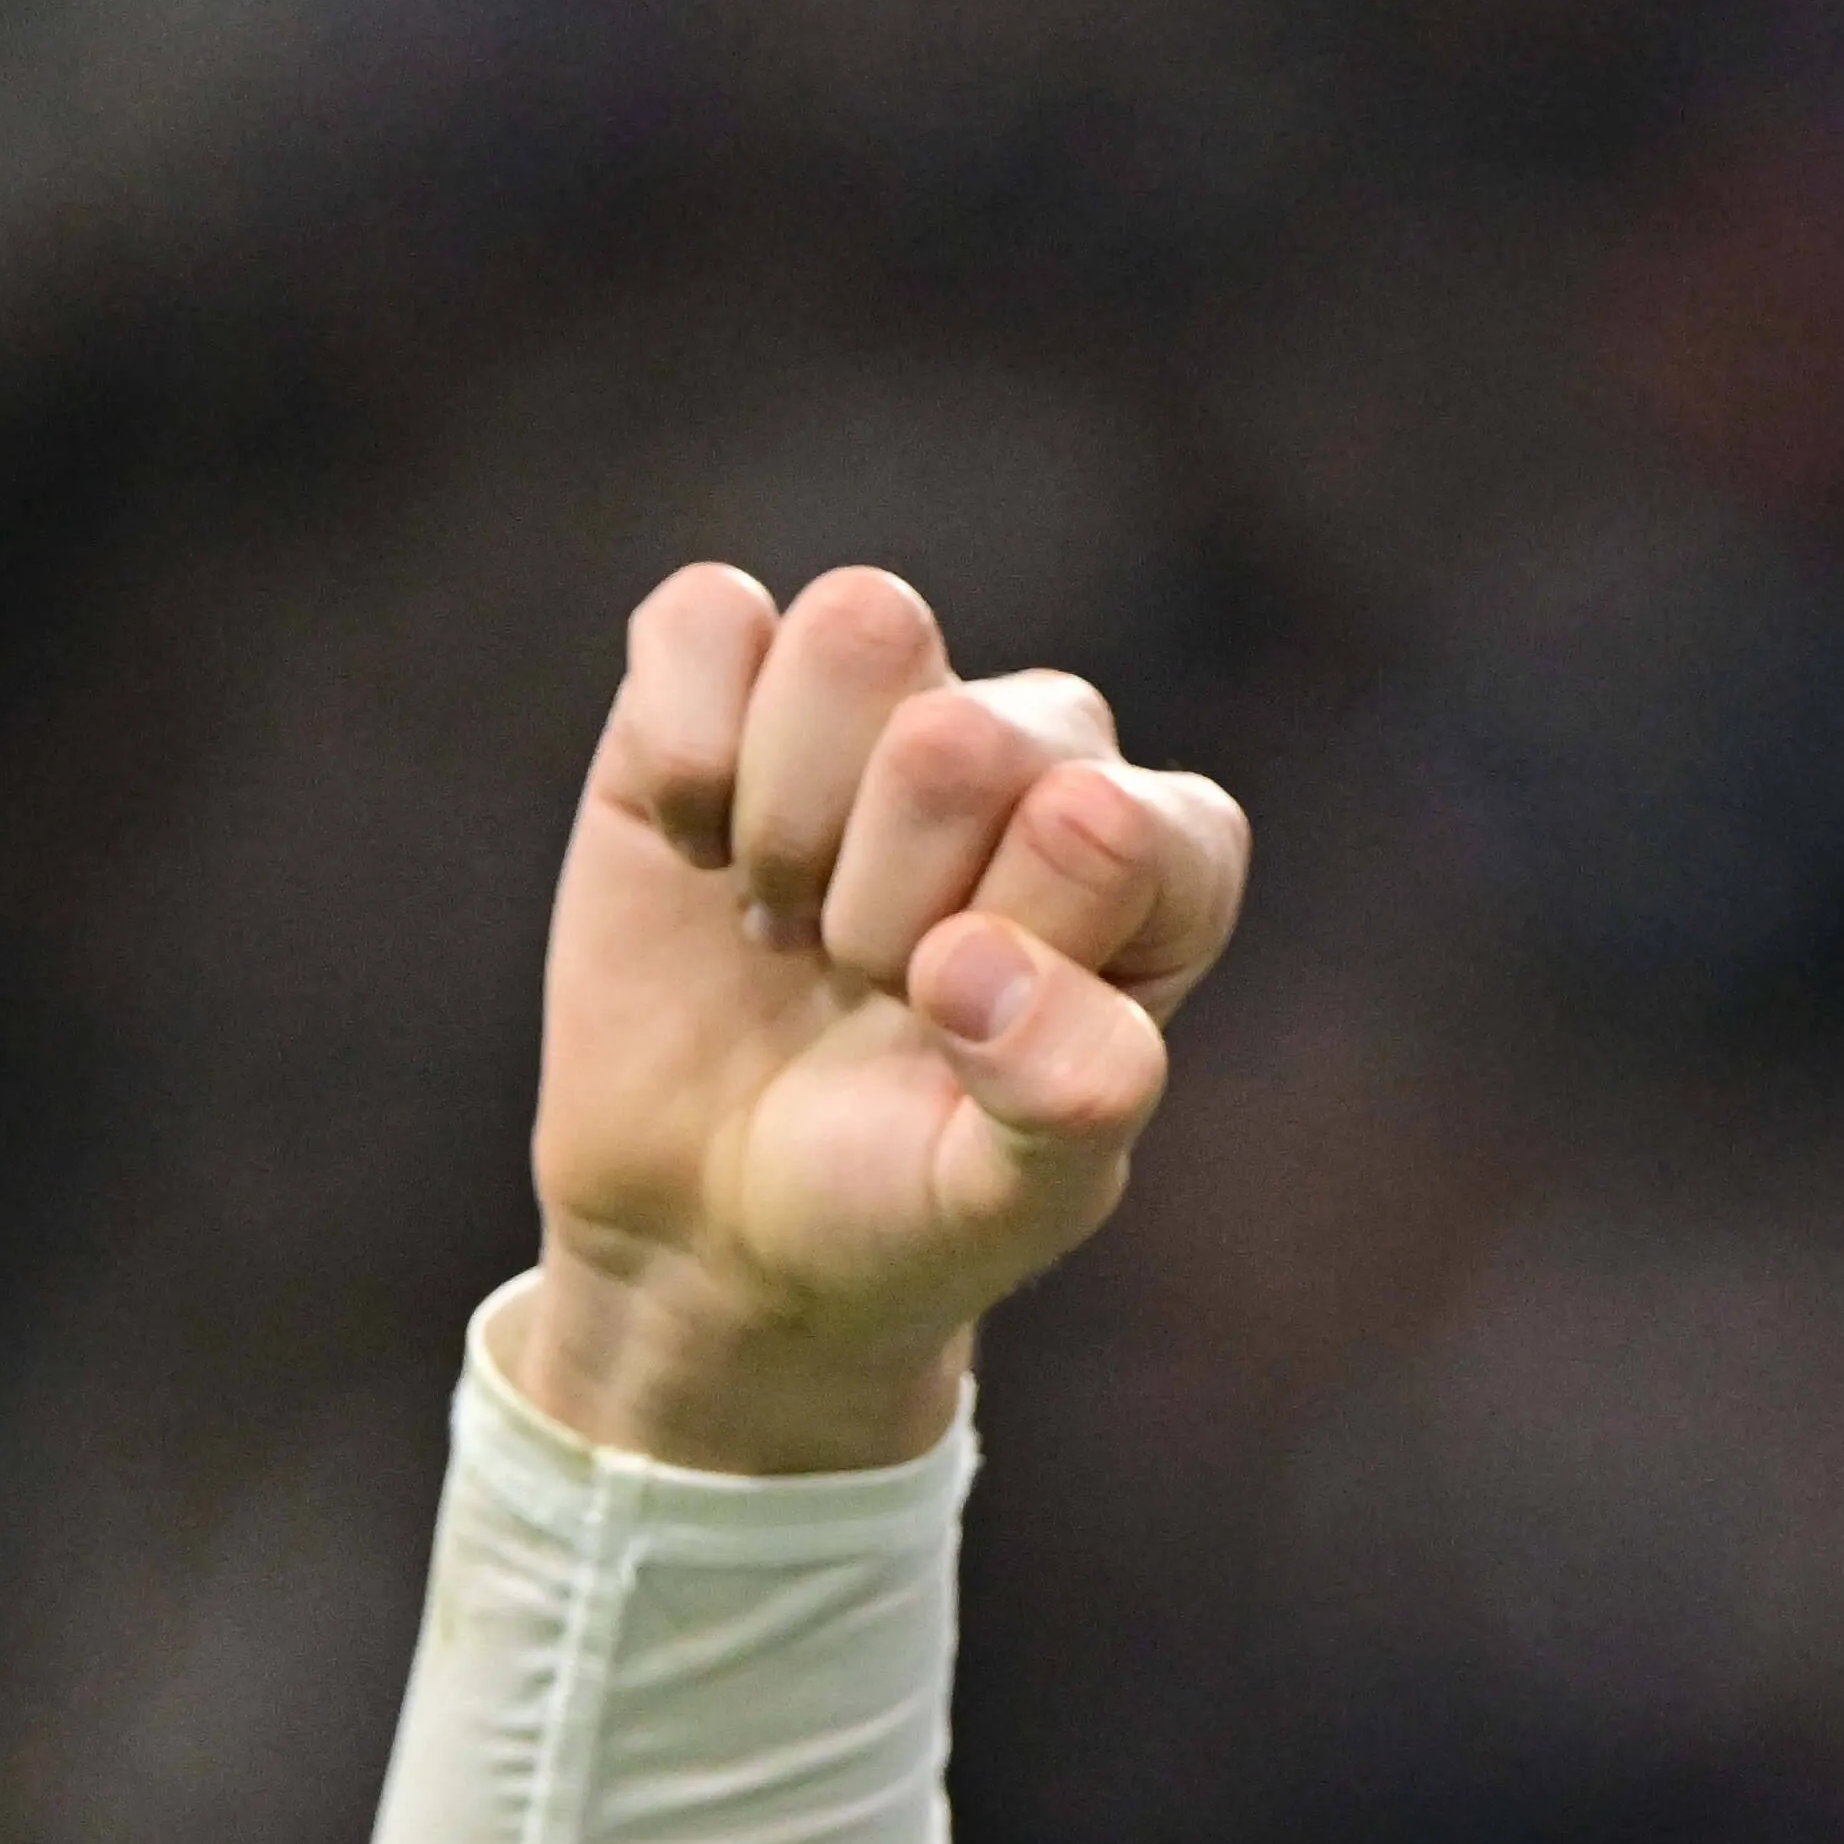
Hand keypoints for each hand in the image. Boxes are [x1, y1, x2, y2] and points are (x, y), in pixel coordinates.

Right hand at [507, 562, 1252, 1472]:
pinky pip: (707, 614)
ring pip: (861, 628)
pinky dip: (684, 755)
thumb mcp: (1004, 1204)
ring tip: (787, 917)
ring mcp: (887, 699)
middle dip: (879, 903)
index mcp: (1159, 858)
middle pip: (963, 736)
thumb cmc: (895, 1206)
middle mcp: (1042, 748)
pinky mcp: (729, 675)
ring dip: (791, 814)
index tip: (951, 1035)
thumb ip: (1065, 1100)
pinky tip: (697, 854)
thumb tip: (982, 961)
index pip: (1104, 826)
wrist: (709, 1228)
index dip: (997, 951)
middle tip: (860, 986)